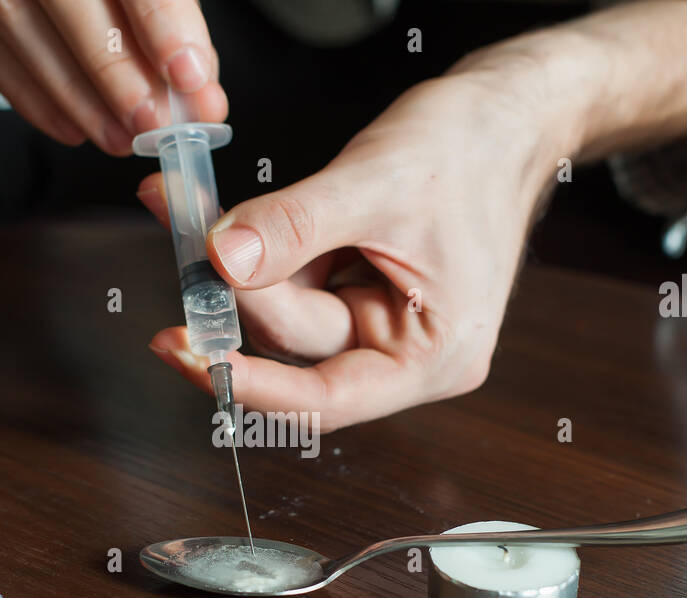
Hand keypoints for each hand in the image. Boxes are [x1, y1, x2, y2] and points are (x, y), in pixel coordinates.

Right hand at [0, 0, 227, 154]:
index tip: (188, 72)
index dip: (159, 18)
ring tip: (121, 137)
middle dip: (114, 68)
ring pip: (16, 24)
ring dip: (76, 95)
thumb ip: (166, 8)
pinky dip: (30, 94)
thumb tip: (197, 83)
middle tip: (154, 121)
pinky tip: (73, 126)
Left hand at [142, 1, 686, 430]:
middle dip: (237, 288)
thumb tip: (222, 262)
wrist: (506, 111)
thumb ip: (296, 227)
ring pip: (286, 306)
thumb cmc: (474, 148)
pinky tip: (218, 220)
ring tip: (185, 209)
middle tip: (180, 233)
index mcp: (432, 356)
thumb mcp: (378, 184)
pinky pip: (293, 278)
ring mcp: (380, 319)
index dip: (256, 385)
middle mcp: (406, 351)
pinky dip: (255, 248)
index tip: (195, 358)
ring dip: (236, 264)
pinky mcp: (357, 287)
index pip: (330, 398)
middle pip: (299, 341)